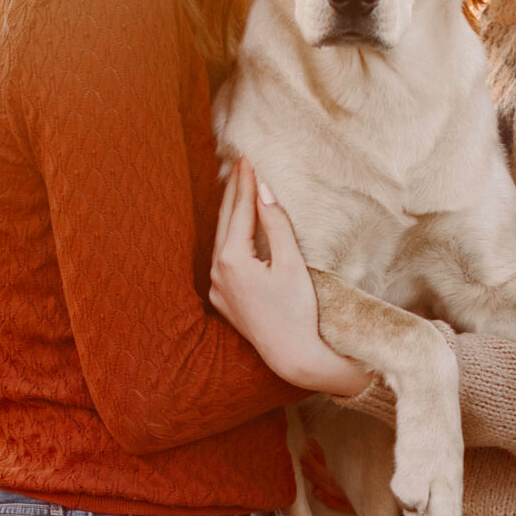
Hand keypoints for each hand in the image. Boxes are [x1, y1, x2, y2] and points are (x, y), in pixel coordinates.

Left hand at [209, 158, 369, 397]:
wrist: (293, 356)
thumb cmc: (298, 311)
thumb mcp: (291, 262)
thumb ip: (276, 224)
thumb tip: (264, 190)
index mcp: (232, 260)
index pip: (240, 211)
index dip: (246, 183)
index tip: (248, 158)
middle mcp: (217, 273)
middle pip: (225, 222)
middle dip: (234, 193)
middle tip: (240, 165)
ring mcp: (217, 288)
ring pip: (221, 241)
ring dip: (231, 215)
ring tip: (237, 190)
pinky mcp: (222, 300)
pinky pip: (223, 260)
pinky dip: (230, 240)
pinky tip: (237, 230)